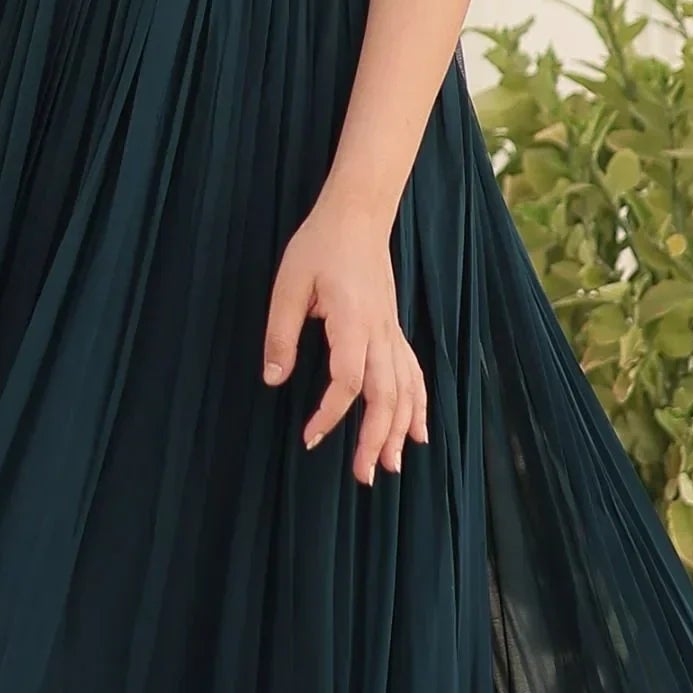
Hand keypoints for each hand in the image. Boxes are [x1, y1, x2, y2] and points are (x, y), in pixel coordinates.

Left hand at [260, 194, 429, 484]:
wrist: (358, 216)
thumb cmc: (319, 246)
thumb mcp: (288, 283)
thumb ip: (281, 332)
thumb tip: (273, 378)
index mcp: (353, 320)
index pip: (349, 379)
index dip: (331, 413)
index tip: (311, 438)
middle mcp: (380, 332)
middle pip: (386, 394)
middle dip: (375, 438)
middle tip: (362, 476)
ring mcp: (392, 332)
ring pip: (405, 389)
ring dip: (399, 429)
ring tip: (389, 467)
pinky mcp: (394, 331)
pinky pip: (413, 374)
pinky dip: (418, 405)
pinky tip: (418, 433)